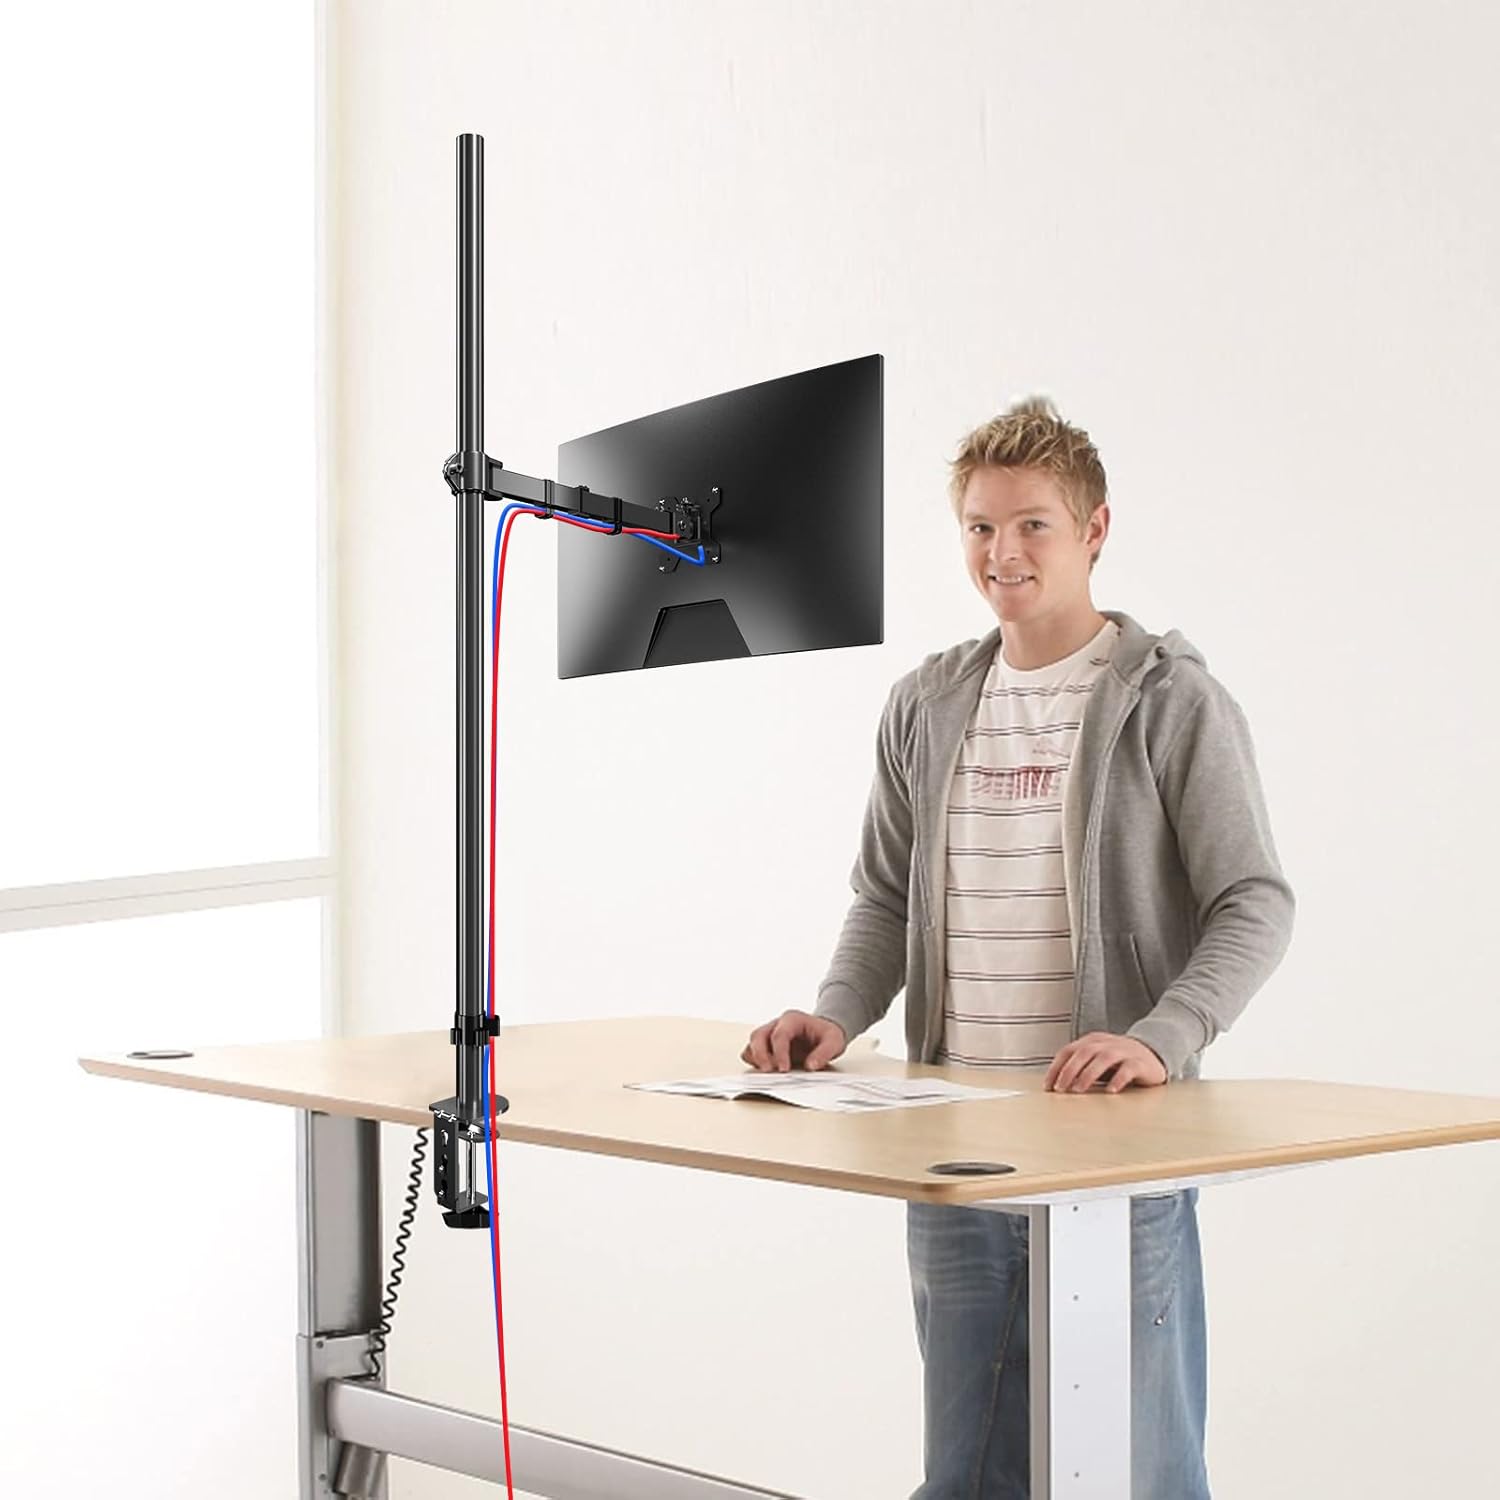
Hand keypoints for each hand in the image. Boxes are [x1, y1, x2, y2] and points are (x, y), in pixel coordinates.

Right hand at [741, 1010, 847, 1071]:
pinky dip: (754, 1060)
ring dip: (755, 1057)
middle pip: (759, 1035)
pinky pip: (752, 1050)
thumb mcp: (834, 1042)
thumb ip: (824, 1053)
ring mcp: (770, 1032)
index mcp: (793, 1019)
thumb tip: (810, 1066)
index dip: (779, 1053)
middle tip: (768, 1071)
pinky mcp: (766, 1044)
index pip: (780, 1034)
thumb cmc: (826, 1035)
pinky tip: (765, 1069)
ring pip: (753, 1041)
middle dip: (761, 1054)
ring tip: (766, 1072)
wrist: (823, 1033)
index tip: (784, 1069)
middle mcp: (777, 1024)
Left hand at [1044, 1033, 1166, 1093]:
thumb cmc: (1118, 1062)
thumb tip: (1057, 1086)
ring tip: (1078, 1089)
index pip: (1068, 1051)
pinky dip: (1118, 1079)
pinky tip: (1110, 1091)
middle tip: (1061, 1089)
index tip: (1048, 1086)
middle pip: (1084, 1052)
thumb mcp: (1096, 1062)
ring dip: (1088, 1074)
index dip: (1056, 1067)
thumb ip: (1079, 1068)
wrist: (1153, 1054)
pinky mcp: (1140, 1063)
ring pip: (1104, 1058)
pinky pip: (1128, 1069)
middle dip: (1069, 1070)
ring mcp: (1124, 1051)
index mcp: (1091, 1042)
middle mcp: (1106, 1044)